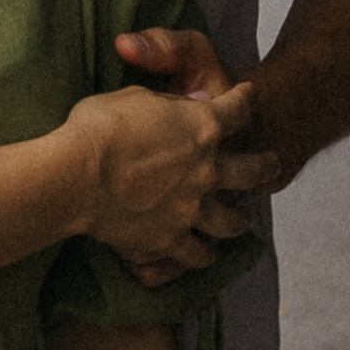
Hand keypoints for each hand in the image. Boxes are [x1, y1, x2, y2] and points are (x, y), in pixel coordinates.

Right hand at [61, 70, 259, 283]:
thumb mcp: (133, 96)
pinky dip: (201, 255)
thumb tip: (185, 103)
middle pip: (253, 170)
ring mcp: (193, 209)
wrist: (76, 178)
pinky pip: (197, 254)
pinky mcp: (172, 239)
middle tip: (273, 164)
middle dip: (266, 165)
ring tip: (241, 220)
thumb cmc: (99, 127)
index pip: (237, 109)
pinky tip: (203, 254)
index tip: (249, 95)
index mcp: (201, 127)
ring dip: (240, 219)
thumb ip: (166, 103)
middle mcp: (208, 170)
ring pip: (233, 221)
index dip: (245, 99)